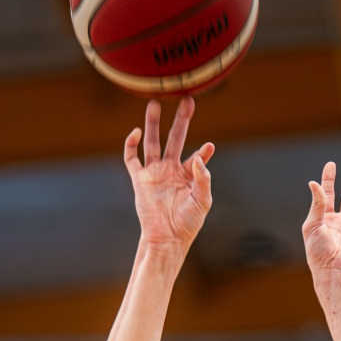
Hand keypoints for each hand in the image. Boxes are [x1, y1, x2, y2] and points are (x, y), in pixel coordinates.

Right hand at [124, 96, 213, 251]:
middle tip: (187, 101)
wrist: (166, 239)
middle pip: (175, 138)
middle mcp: (171, 170)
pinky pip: (132, 158)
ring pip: (152, 142)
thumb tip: (200, 157)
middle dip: (181, 120)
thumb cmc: (187, 223)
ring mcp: (154, 173)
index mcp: (188, 175)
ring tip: (155, 104)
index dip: (203, 151)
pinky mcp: (139, 179)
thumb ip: (203, 178)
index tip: (208, 147)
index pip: (197, 156)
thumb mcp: (202, 201)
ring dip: (153, 123)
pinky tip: (136, 132)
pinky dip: (131, 144)